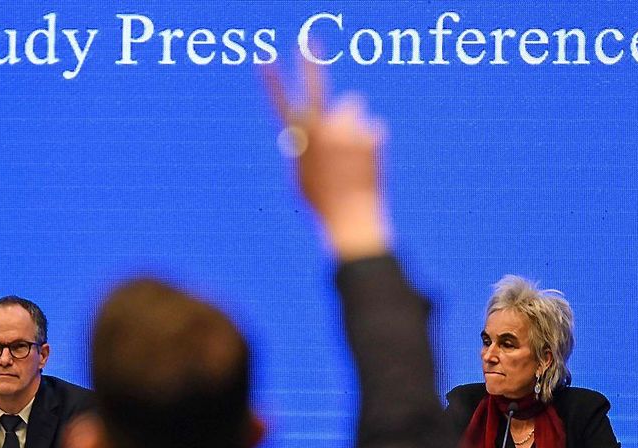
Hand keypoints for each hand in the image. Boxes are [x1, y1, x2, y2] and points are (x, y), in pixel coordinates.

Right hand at [265, 60, 388, 260]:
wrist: (350, 218)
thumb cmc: (323, 203)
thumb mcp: (304, 177)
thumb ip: (308, 148)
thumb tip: (315, 133)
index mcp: (300, 141)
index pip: (279, 103)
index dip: (272, 80)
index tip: (264, 57)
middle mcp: (321, 128)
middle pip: (315, 85)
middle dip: (310, 60)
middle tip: (308, 39)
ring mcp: (346, 129)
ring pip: (353, 108)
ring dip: (353, 120)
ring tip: (352, 153)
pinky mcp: (371, 134)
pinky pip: (372, 131)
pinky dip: (372, 145)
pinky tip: (368, 166)